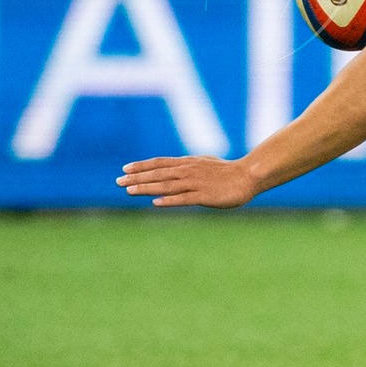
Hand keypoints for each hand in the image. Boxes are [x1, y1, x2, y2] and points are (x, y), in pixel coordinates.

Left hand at [117, 155, 256, 207]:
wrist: (247, 176)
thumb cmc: (226, 171)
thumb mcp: (203, 163)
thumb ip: (187, 167)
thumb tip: (173, 169)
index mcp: (187, 163)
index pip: (159, 163)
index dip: (141, 166)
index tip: (124, 169)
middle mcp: (187, 171)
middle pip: (157, 174)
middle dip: (136, 177)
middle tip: (117, 181)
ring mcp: (195, 183)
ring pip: (166, 186)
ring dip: (146, 188)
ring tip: (129, 190)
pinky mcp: (204, 196)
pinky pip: (183, 198)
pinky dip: (169, 200)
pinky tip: (156, 203)